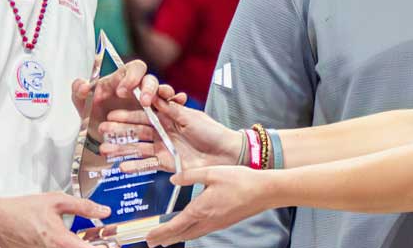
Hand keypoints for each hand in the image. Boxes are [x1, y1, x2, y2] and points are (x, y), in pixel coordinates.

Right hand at [0, 191, 110, 247]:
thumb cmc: (23, 210)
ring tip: (83, 239)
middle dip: (91, 247)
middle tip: (99, 241)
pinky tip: (65, 241)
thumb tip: (104, 211)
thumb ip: (83, 206)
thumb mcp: (56, 201)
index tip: (114, 246)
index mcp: (59, 240)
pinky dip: (63, 247)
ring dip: (76, 246)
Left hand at [70, 59, 186, 139]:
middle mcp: (139, 90)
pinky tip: (181, 100)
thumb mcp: (83, 107)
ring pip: (163, 93)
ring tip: (166, 98)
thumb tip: (82, 84)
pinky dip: (178, 101)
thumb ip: (79, 93)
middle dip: (148, 88)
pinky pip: (173, 106)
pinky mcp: (159, 116)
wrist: (100, 141)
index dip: (130, 77)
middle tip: (143, 101)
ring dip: (165, 93)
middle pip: (150, 80)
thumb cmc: (94, 119)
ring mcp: (151, 103)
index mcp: (123, 82)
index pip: (133, 69)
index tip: (121, 91)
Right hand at [102, 96, 240, 173]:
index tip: (112, 112)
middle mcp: (163, 131)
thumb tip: (152, 95)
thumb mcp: (189, 116)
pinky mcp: (166, 163)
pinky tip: (121, 165)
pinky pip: (147, 164)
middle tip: (102, 129)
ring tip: (104, 149)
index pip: (144, 113)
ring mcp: (163, 147)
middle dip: (119, 130)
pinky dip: (135, 165)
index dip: (128, 113)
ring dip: (122, 148)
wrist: (225, 154)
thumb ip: (169, 108)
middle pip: (137, 130)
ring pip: (138, 147)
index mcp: (168, 116)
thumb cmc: (211, 131)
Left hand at [145, 166, 272, 246]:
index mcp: (201, 209)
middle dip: (165, 239)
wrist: (264, 191)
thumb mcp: (212, 172)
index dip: (160, 232)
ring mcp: (216, 224)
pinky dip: (189, 233)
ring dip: (177, 237)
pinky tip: (189, 230)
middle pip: (181, 235)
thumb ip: (191, 175)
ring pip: (191, 235)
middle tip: (151, 242)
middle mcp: (207, 220)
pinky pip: (201, 231)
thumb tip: (173, 179)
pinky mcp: (223, 222)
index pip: (175, 225)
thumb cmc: (240, 180)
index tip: (148, 237)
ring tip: (165, 240)